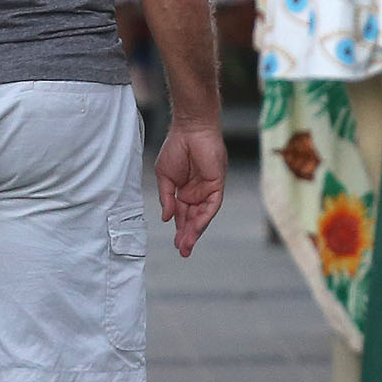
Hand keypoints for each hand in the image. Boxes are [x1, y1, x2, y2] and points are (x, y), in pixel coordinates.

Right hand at [154, 123, 228, 257]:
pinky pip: (212, 205)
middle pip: (193, 219)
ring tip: (187, 245)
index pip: (183, 215)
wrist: (189, 130)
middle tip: (182, 252)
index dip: (179, 230)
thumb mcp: (165, 177)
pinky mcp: (217, 184)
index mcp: (185, 191)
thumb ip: (166, 198)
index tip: (176, 245)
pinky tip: (195, 228)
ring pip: (203, 216)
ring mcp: (208, 189)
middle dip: (187, 236)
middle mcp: (198, 193)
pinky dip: (204, 217)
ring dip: (195, 231)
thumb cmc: (175, 148)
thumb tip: (165, 218)